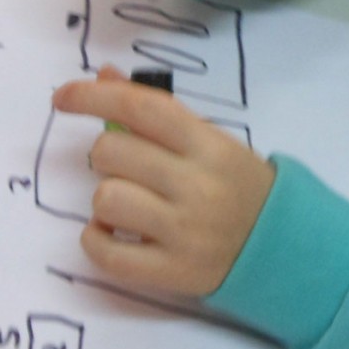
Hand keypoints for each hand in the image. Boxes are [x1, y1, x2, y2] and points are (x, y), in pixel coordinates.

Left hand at [51, 66, 274, 294]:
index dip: (92, 95)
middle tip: (131, 168)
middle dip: (109, 155)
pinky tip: (114, 234)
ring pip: (105, 199)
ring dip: (107, 200)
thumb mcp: (211, 142)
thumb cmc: (241, 187)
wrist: (284, 247)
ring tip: (131, 207)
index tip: (63, 97)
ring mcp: (184, 231)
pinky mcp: (172, 271)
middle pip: (111, 151)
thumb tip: (104, 77)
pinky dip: (97, 240)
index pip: (139, 107)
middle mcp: (197, 185)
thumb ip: (159, 113)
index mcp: (210, 145)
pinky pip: (106, 252)